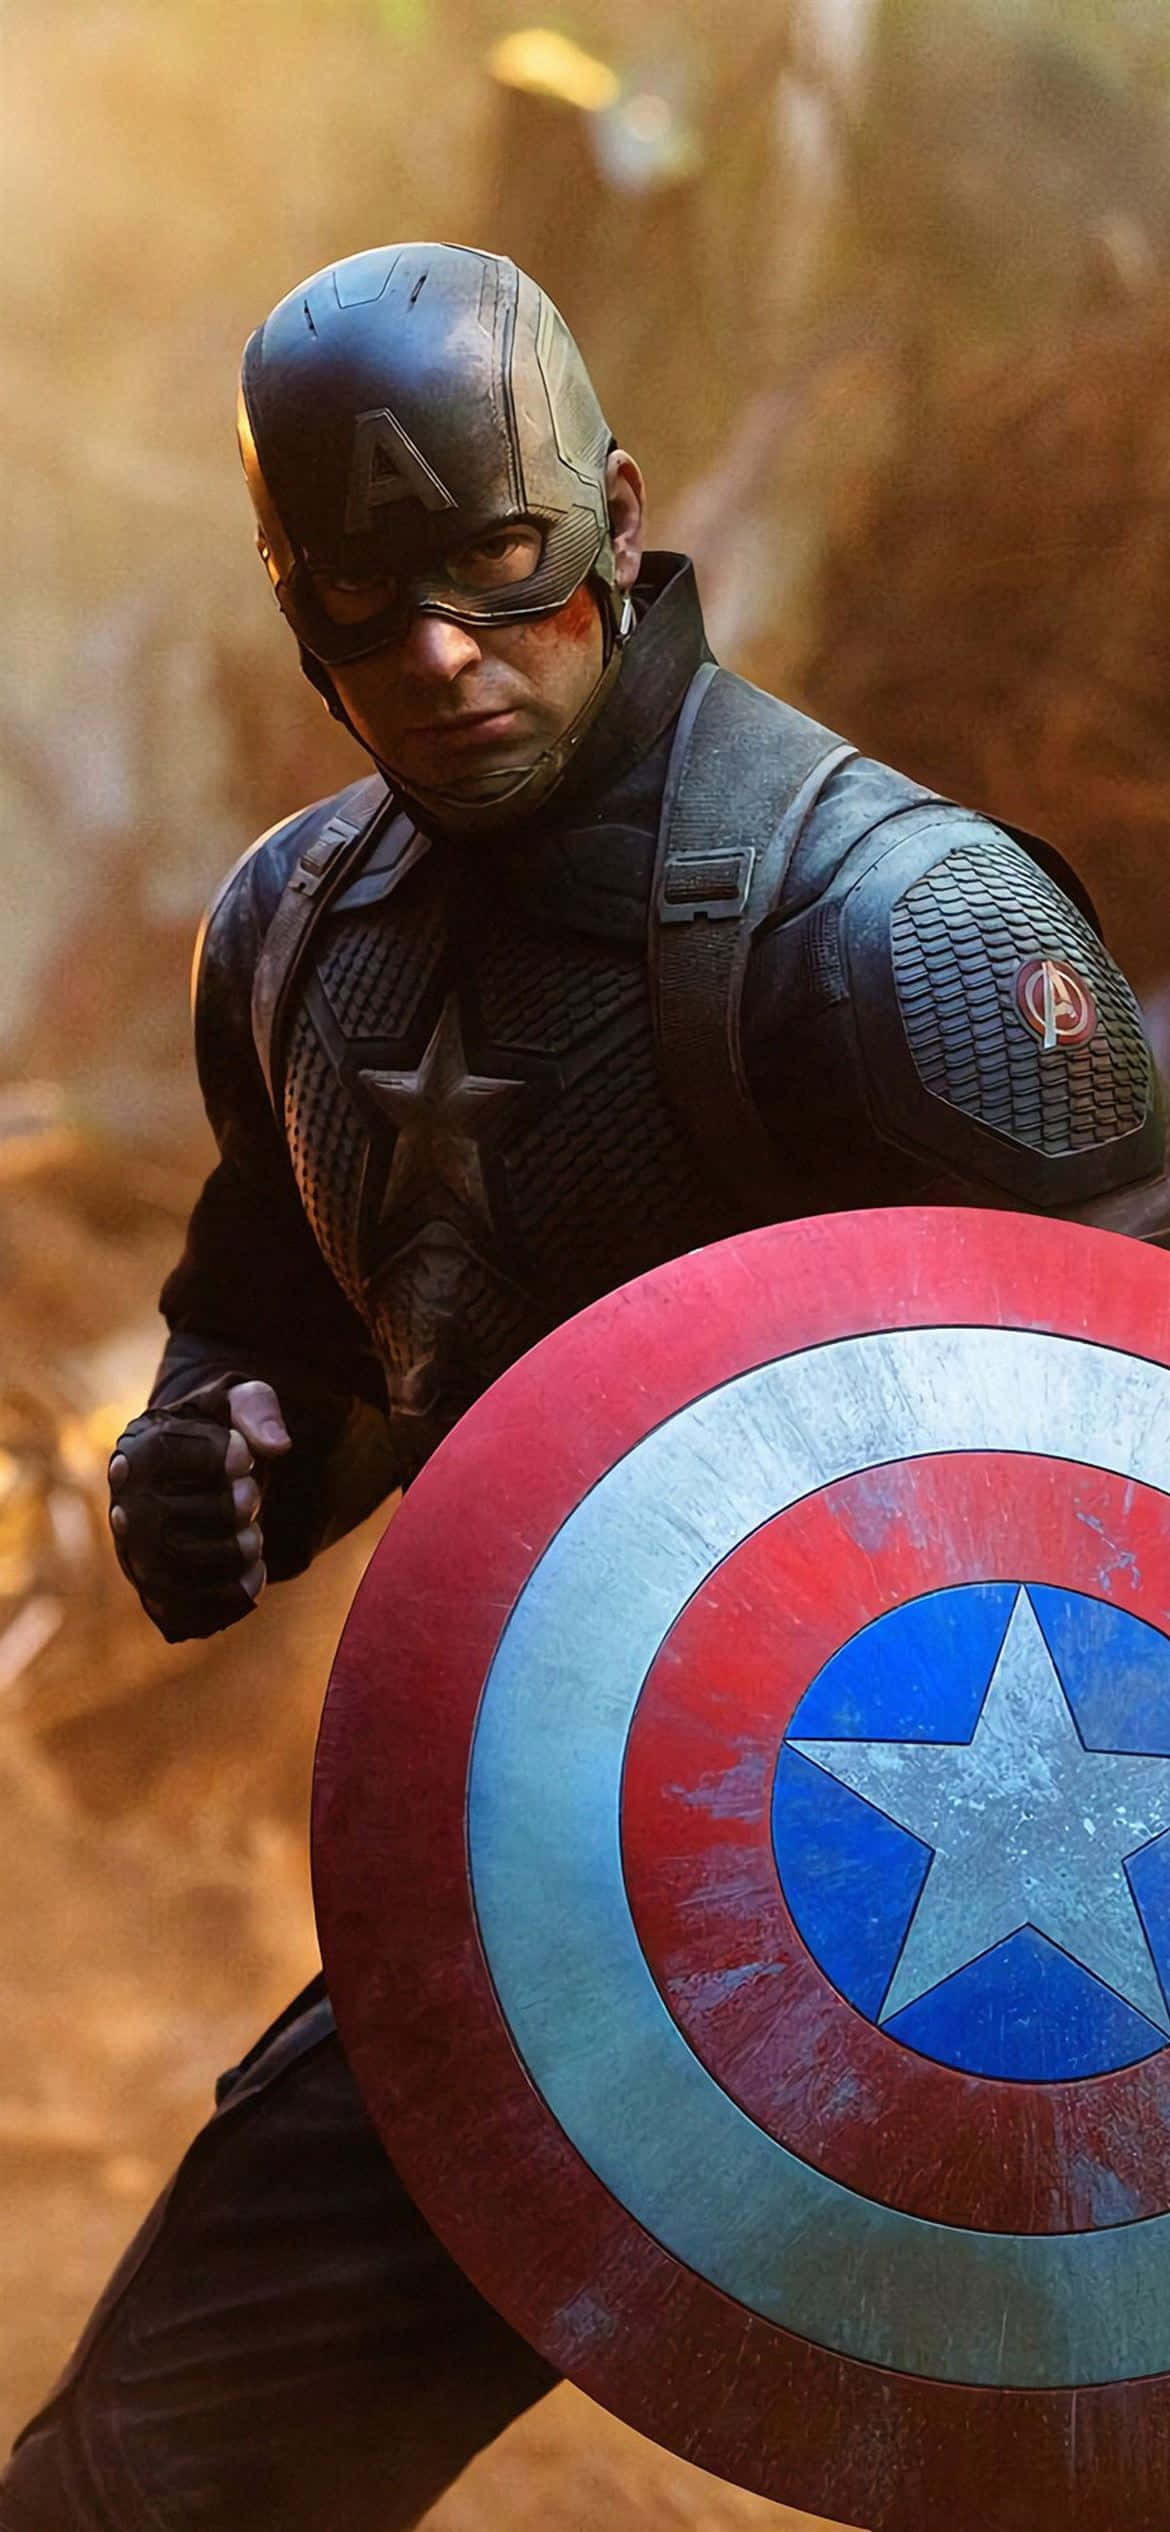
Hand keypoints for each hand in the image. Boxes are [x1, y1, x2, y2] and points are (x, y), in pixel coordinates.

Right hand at [108, 1379, 290, 1642]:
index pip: (156, 1456)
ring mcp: (140, 1560)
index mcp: (136, 1453)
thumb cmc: (221, 1439)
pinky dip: (229, 1598)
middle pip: (158, 1521)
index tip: (246, 1456)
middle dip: (221, 1511)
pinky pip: (186, 1614)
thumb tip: (277, 1445)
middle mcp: (126, 1510)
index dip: (208, 1457)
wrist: (210, 1485)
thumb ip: (256, 1407)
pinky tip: (255, 1573)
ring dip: (227, 1556)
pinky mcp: (162, 1599)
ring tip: (254, 1538)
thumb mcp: (236, 1403)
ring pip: (170, 1573)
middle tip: (253, 1497)